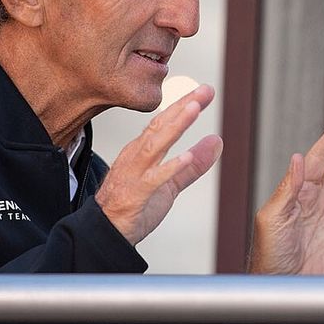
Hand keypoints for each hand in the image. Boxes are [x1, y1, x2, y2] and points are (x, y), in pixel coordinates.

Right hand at [95, 84, 222, 244]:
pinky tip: (186, 158)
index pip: (164, 121)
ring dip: (175, 126)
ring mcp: (134, 174)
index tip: (204, 91)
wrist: (106, 233)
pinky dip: (170, 167)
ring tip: (193, 109)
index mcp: (142, 150)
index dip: (184, 104)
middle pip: (160, 125)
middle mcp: (136, 156)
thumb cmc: (134, 206)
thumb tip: (217, 142)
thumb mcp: (170, 183)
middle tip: (204, 90)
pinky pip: (153, 179)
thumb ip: (194, 165)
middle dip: (182, 106)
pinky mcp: (135, 194)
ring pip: (155, 145)